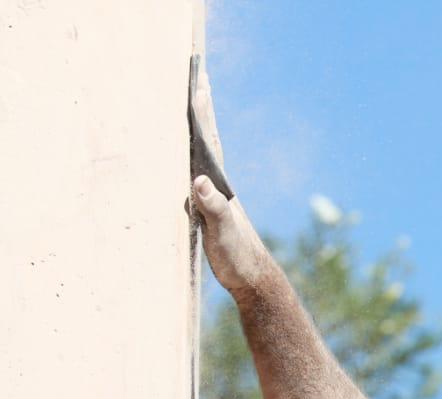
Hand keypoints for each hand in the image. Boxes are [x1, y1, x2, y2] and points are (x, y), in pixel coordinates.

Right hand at [188, 63, 270, 297]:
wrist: (253, 279)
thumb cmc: (238, 256)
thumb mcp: (223, 231)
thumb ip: (212, 206)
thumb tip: (200, 180)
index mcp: (220, 183)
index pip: (209, 140)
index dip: (202, 113)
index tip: (198, 82)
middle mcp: (219, 183)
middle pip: (209, 138)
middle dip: (202, 108)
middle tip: (199, 76)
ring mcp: (216, 194)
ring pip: (204, 152)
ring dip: (198, 127)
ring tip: (194, 103)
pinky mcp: (211, 208)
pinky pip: (198, 172)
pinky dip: (192, 156)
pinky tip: (188, 154)